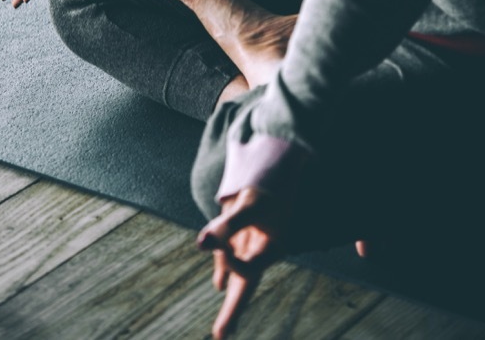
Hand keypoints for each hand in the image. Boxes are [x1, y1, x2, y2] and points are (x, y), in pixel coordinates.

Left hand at [197, 187, 287, 339]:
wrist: (283, 162)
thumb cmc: (271, 184)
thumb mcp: (250, 204)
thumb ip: (227, 226)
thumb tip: (201, 244)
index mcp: (269, 248)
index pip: (244, 272)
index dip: (226, 262)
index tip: (213, 241)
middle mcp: (261, 249)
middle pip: (245, 286)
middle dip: (233, 311)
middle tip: (222, 336)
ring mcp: (253, 241)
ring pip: (237, 271)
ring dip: (230, 292)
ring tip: (224, 322)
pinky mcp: (245, 232)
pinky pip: (232, 255)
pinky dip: (225, 268)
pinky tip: (220, 282)